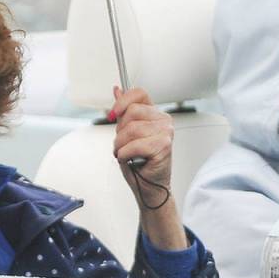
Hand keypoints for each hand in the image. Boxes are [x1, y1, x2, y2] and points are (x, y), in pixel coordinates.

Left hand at [110, 86, 172, 204]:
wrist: (149, 187)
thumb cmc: (139, 163)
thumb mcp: (126, 134)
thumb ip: (123, 112)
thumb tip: (117, 90)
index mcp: (154, 114)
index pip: (139, 93)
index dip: (122, 101)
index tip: (113, 113)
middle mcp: (163, 120)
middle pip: (131, 112)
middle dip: (120, 132)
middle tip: (124, 145)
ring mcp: (166, 131)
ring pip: (130, 129)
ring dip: (121, 146)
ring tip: (127, 154)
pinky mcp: (163, 145)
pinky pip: (133, 145)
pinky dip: (125, 155)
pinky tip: (131, 159)